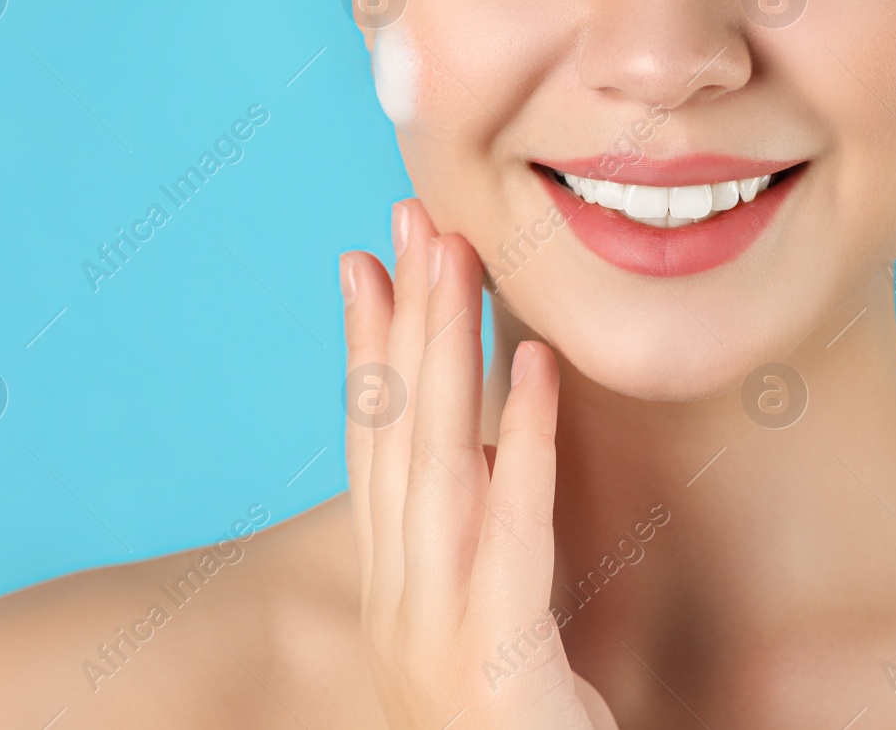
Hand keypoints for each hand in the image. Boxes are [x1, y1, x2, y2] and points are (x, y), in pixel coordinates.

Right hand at [340, 199, 619, 729]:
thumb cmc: (514, 728)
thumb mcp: (482, 625)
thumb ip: (475, 541)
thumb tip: (486, 450)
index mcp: (390, 587)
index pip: (369, 444)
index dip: (366, 348)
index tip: (365, 261)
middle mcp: (396, 597)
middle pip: (391, 431)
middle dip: (400, 316)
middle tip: (409, 217)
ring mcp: (434, 624)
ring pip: (434, 458)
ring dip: (443, 348)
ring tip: (455, 254)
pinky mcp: (495, 651)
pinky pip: (511, 524)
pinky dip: (519, 438)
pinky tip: (531, 365)